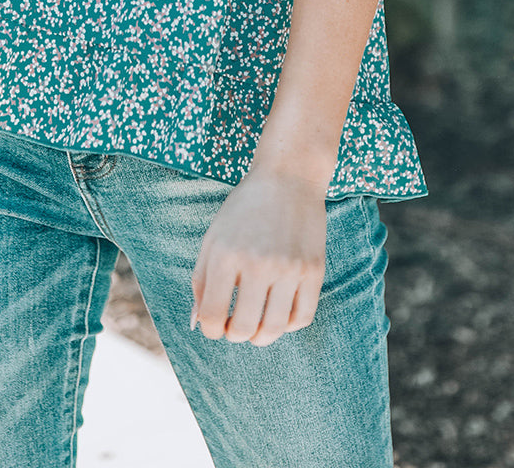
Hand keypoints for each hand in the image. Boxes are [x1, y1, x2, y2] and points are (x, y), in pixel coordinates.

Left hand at [189, 166, 327, 346]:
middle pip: (243, 329)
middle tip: (235, 326)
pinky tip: (279, 312)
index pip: (212, 317)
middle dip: (235, 335)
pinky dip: (288, 326)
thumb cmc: (244, 209)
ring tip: (256, 325)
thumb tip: (198, 324)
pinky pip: (302, 318)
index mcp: (225, 255)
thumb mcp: (213, 238)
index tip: (215, 325)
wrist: (289, 176)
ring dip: (261, 336)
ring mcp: (289, 268)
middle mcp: (257, 263)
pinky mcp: (314, 270)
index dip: (210, 330)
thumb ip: (201, 281)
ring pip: (274, 329)